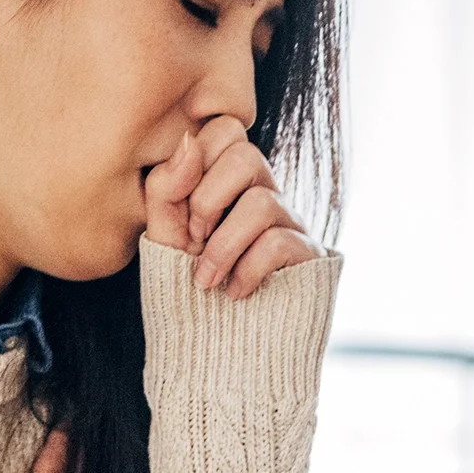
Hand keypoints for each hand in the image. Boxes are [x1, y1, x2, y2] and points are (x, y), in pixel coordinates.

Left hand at [143, 114, 325, 298]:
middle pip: (247, 156)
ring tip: (207, 281)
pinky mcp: (309, 256)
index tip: (182, 211)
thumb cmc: (188, 284)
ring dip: (222, 247)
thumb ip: (167, 186)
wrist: (217, 342)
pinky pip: (278, 243)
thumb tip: (189, 140)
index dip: (196, 165)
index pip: (226, 130)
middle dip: (208, 201)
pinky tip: (235, 292)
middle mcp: (265, 192)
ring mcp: (291, 222)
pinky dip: (246, 271)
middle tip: (194, 240)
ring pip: (262, 203)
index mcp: (229, 179)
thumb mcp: (164, 234)